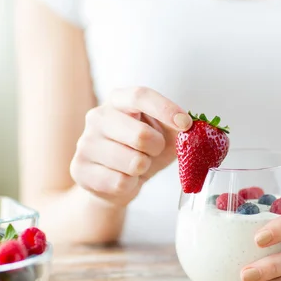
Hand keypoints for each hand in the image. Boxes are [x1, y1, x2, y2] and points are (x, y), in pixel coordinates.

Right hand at [70, 86, 191, 205]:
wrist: (115, 182)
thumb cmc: (143, 152)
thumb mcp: (164, 135)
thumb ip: (180, 128)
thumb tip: (200, 128)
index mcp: (118, 100)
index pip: (140, 96)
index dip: (166, 109)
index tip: (186, 124)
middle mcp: (97, 116)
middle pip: (141, 134)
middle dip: (157, 148)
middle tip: (154, 151)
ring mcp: (86, 143)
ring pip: (133, 162)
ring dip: (143, 168)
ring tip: (136, 165)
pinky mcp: (80, 169)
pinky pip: (121, 182)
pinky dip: (131, 184)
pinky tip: (123, 178)